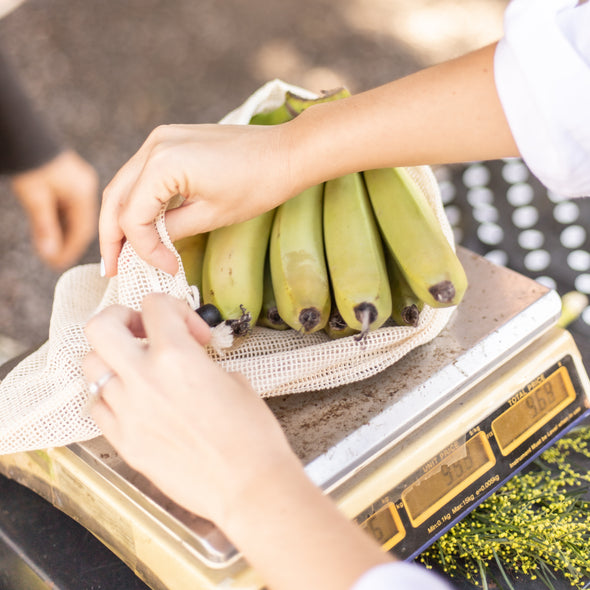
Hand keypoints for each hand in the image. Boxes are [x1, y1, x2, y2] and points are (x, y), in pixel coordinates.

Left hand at [11, 150, 98, 269]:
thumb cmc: (31, 162)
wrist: (25, 137)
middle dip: (67, 243)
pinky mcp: (73, 184)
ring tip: (49, 249)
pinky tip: (50, 231)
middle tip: (52, 260)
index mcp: (84, 192)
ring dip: (63, 234)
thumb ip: (45, 226)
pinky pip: (71, 209)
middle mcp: (87, 189)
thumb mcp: (35, 197)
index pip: (83, 229)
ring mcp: (82, 186)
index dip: (71, 249)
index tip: (58, 264)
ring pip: (76, 218)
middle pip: (81, 225)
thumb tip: (51, 254)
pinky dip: (61, 222)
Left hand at [83, 293, 392, 589]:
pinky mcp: (123, 441)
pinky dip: (109, 396)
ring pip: (91, 366)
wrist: (247, 484)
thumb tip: (190, 360)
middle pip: (102, 327)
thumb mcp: (234, 381)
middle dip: (121, 319)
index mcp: (177, 356)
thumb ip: (200, 362)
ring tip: (139, 368)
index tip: (189, 329)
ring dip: (114, 359)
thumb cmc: (251, 435)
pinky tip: (134, 401)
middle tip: (142, 330)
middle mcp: (143, 378)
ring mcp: (127, 411)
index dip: (174, 309)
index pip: (154, 305)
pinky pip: (97, 406)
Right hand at [100, 123, 294, 276]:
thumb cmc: (258, 184)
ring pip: (125, 185)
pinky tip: (143, 224)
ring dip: (122, 218)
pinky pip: (143, 174)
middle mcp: (155, 145)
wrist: (287, 153)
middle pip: (116, 197)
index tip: (165, 267)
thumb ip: (171, 230)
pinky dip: (139, 200)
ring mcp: (161, 139)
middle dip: (113, 236)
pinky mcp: (171, 141)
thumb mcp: (211, 216)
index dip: (142, 250)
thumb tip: (149, 247)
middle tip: (113, 268)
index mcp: (162, 164)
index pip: (133, 216)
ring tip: (123, 252)